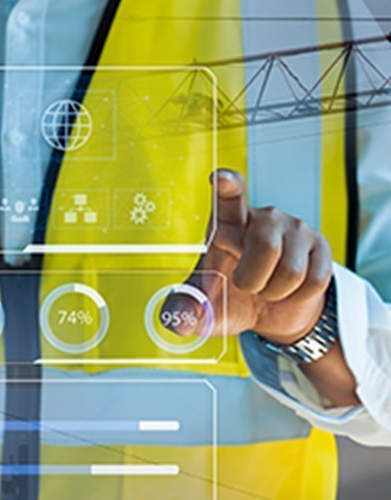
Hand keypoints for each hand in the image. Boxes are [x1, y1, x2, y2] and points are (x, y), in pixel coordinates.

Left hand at [165, 169, 332, 343]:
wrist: (269, 312)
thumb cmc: (230, 298)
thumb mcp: (204, 308)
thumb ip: (184, 312)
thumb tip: (178, 321)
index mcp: (226, 224)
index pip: (228, 197)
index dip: (227, 186)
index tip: (221, 178)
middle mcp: (263, 218)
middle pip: (265, 248)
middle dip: (253, 280)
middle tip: (246, 286)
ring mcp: (295, 229)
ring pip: (291, 271)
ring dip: (275, 292)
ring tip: (267, 288)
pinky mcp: (322, 246)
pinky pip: (313, 281)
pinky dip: (297, 297)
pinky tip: (289, 290)